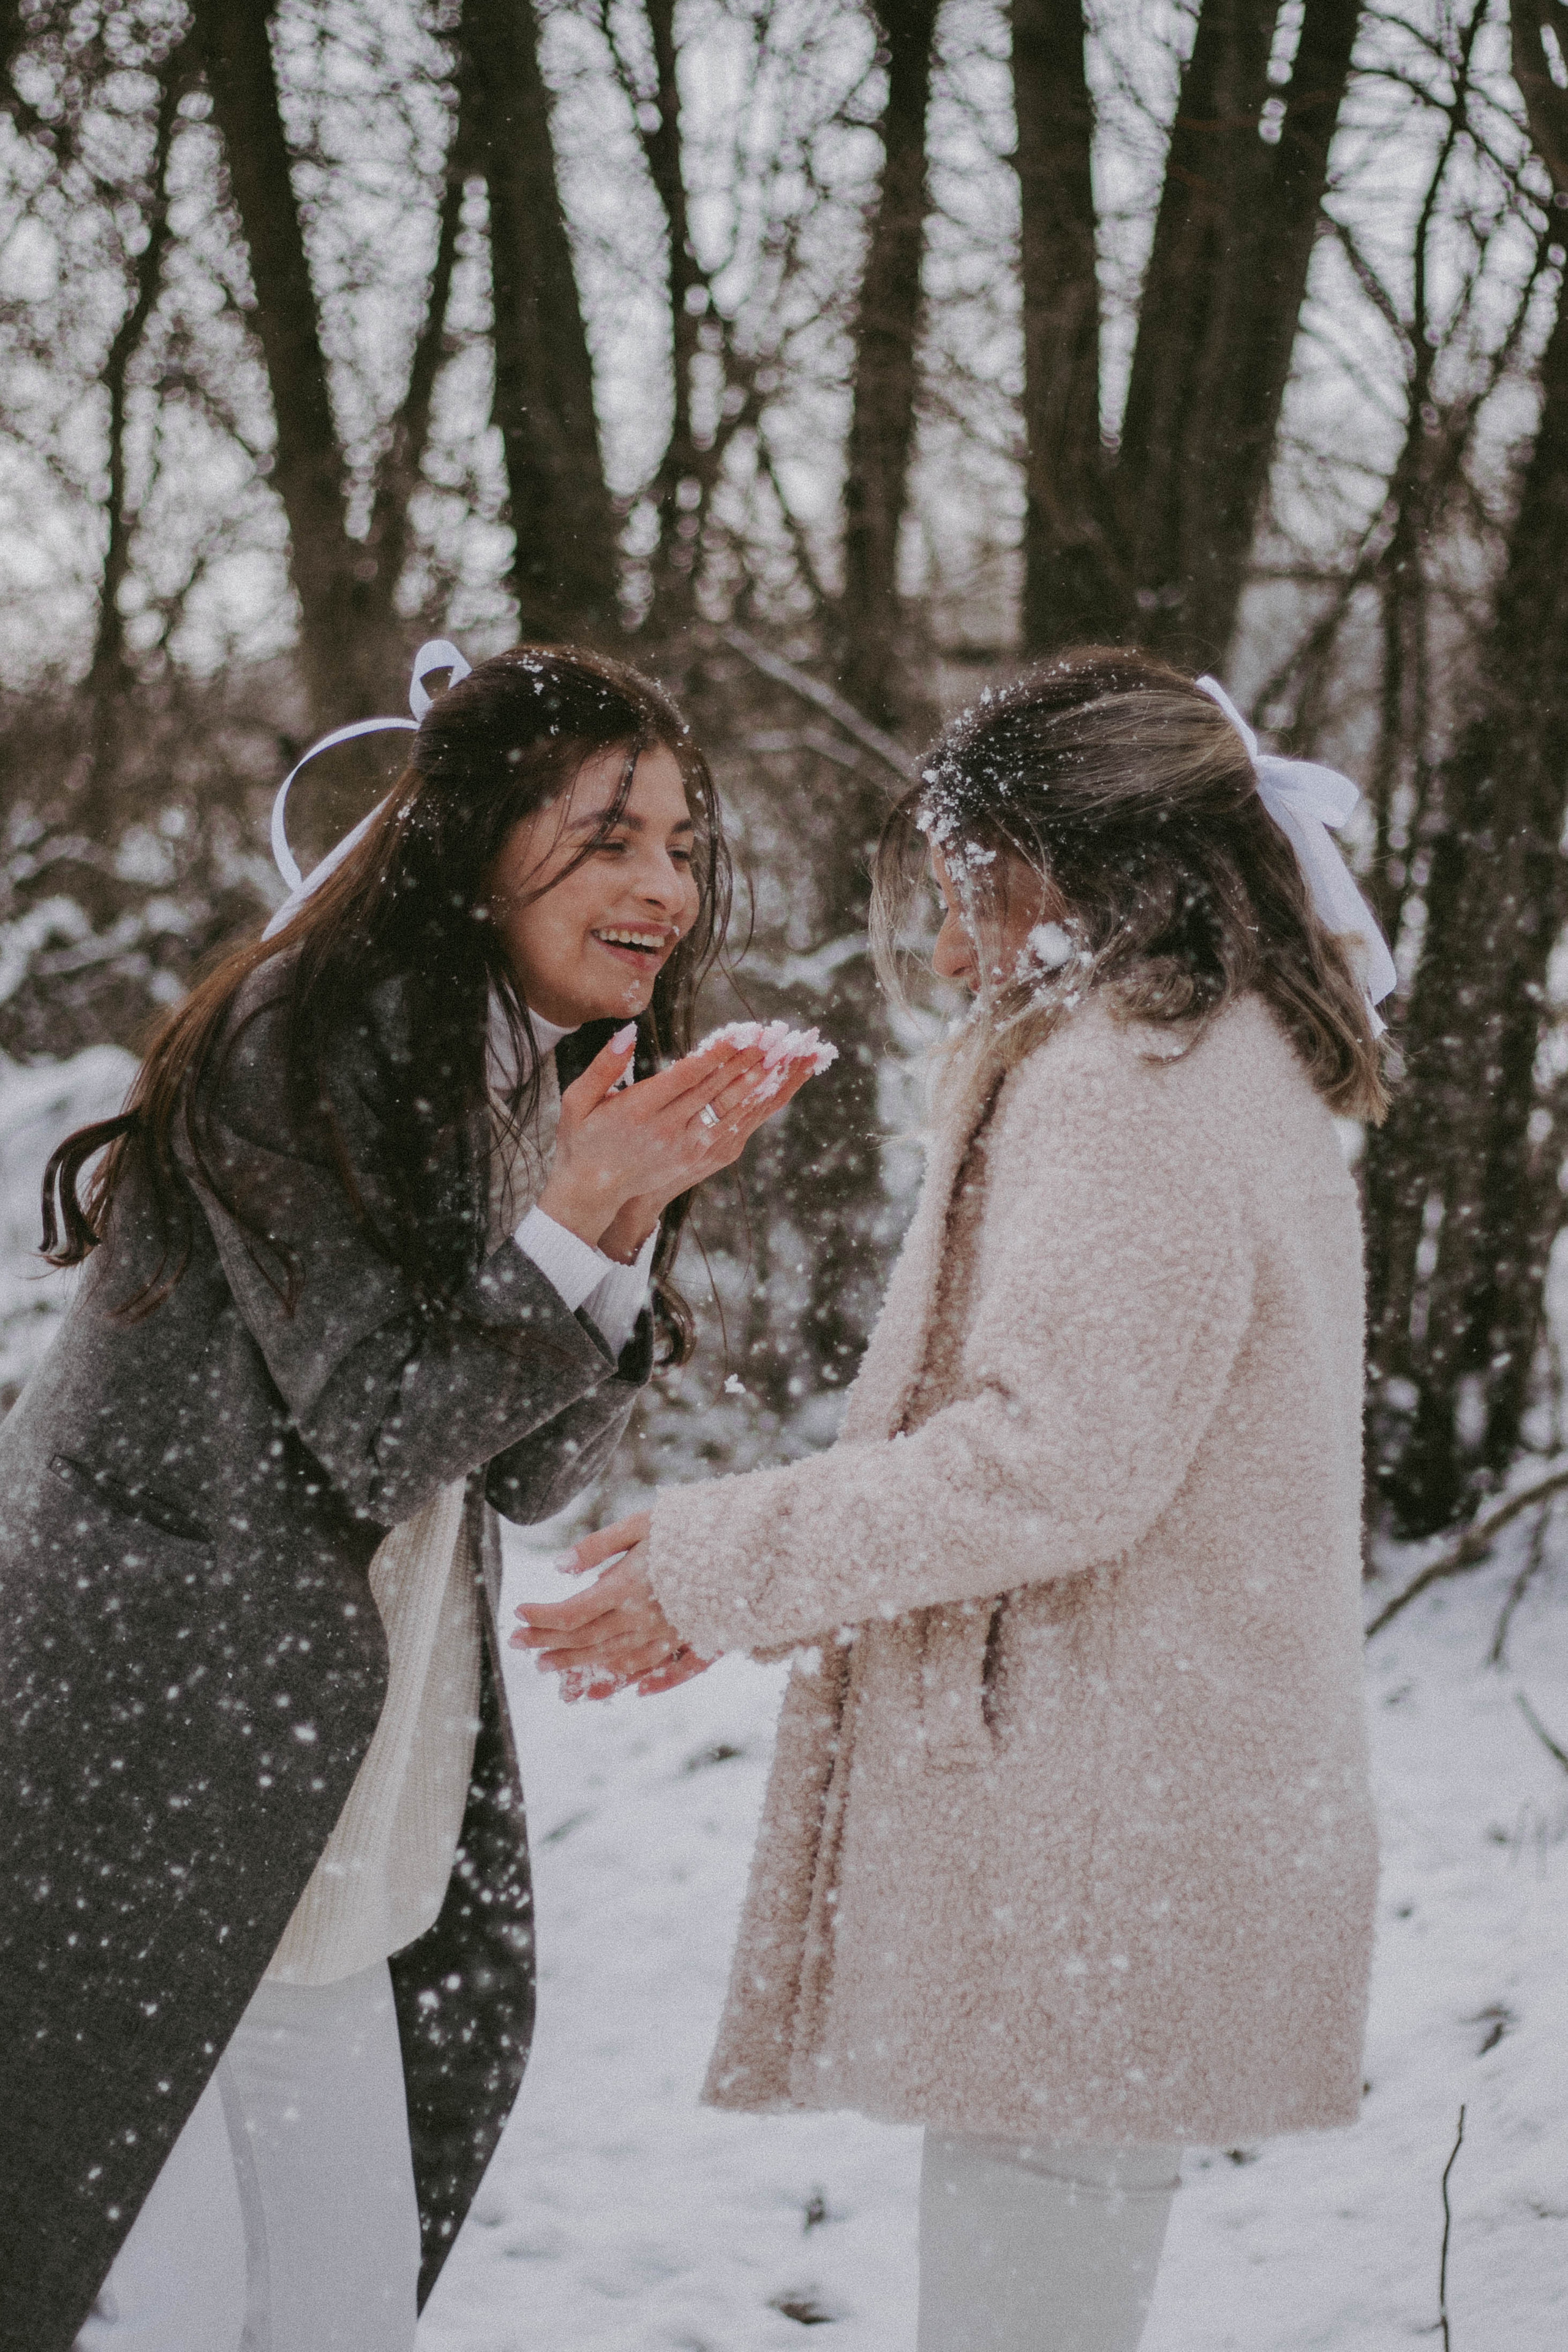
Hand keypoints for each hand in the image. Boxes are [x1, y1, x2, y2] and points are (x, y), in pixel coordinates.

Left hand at [511, 1514, 712, 1694]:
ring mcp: (668, 1636)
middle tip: (520, 1646)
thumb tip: (558, 1567)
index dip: (541, 1618)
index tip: (517, 1613)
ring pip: (616, 1660)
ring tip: (551, 1670)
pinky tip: (629, 1692)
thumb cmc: (693, 1527)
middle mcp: (644, 1619)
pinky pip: (662, 1671)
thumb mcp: (642, 1523)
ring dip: (580, 1668)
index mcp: (628, 1587)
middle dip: (549, 1644)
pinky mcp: (694, 1642)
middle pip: (587, 1640)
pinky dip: (641, 1683)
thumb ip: (599, 1546)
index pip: (572, 1613)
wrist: (753, 1547)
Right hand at [537, 1030, 767, 1248]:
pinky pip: (731, 1130)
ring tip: (781, 1057)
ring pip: (728, 1110)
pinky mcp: (697, 1159)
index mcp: (637, 1111)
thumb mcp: (578, 1100)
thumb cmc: (582, 1139)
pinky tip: (769, 1089)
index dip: (716, 1054)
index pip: (685, 1076)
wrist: (592, 1191)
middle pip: (714, 1090)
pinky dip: (752, 1108)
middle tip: (771, 1036)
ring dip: (757, 1083)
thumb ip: (603, 1066)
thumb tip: (627, 1033)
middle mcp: (666, 1131)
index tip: (739, 1032)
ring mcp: (685, 1148)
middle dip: (745, 1061)